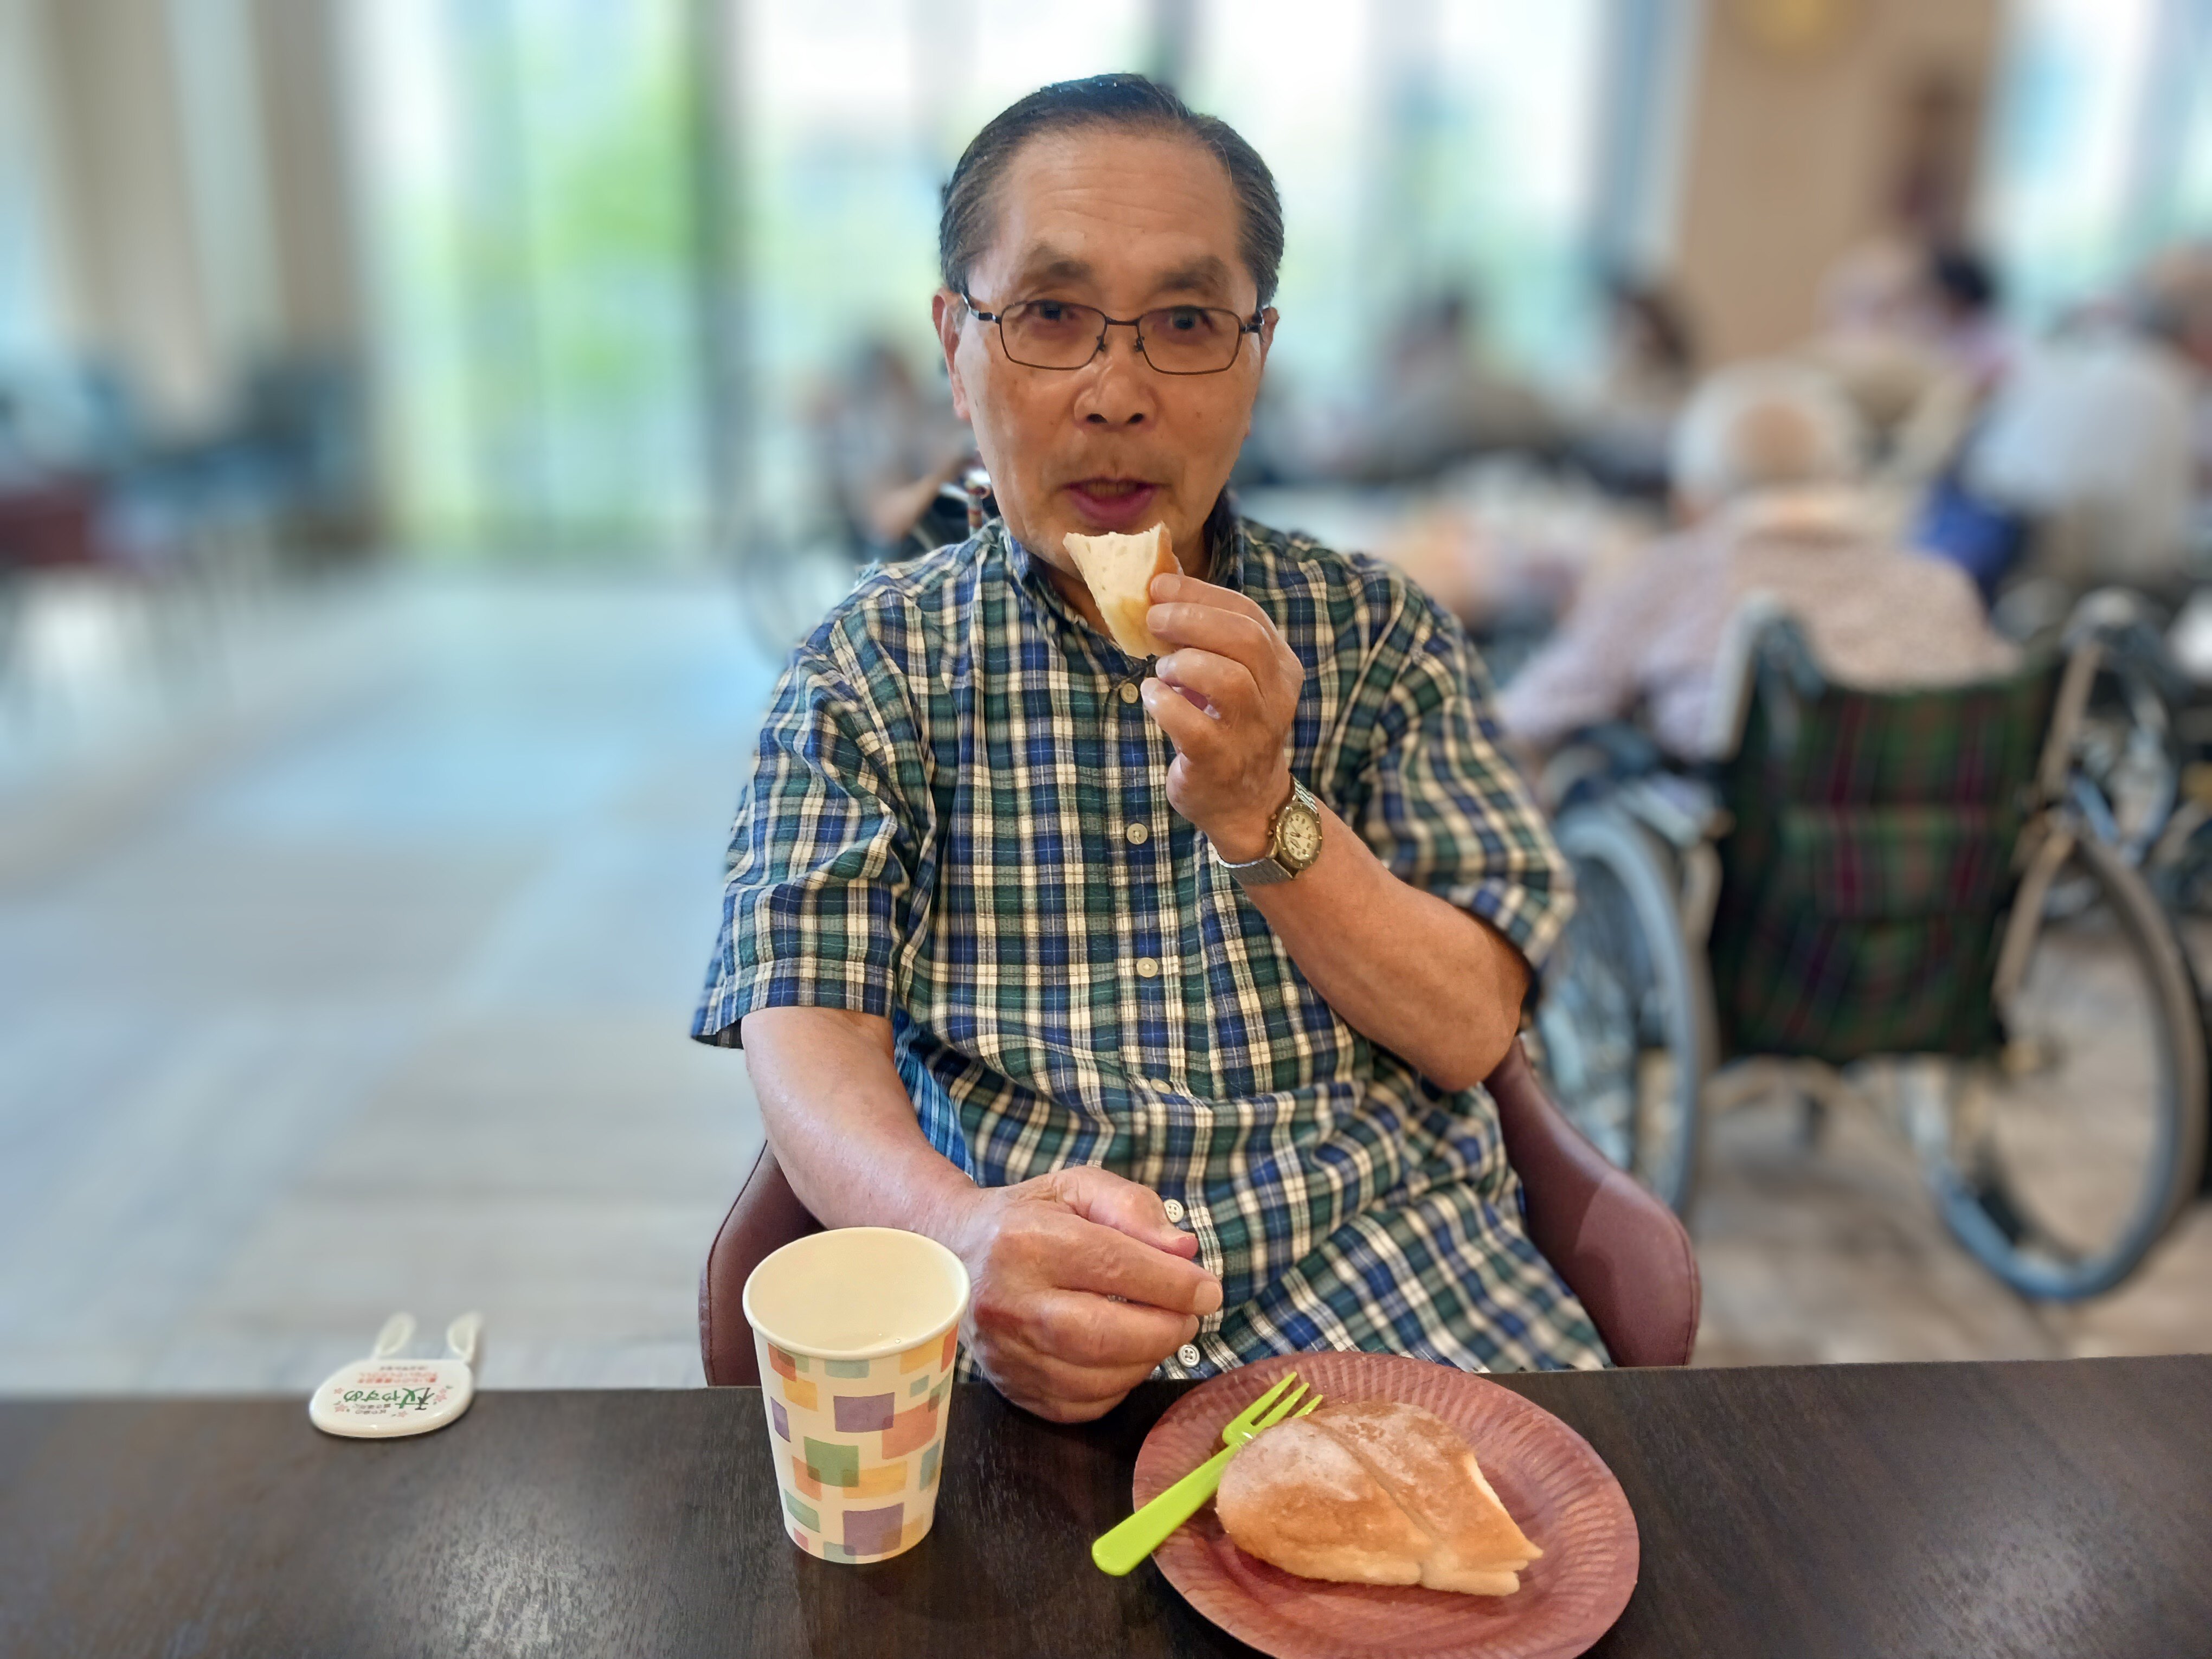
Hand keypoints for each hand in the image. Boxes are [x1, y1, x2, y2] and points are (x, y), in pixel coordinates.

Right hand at [938, 1166, 1222, 1422]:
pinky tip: (1123, 1356)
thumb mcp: (1077, 1189)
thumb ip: (1133, 1208)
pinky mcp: (1009, 1388)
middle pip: (1105, 1335)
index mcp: (1025, 1241)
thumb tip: (1183, 1251)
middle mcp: (1007, 1301)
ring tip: (1158, 1331)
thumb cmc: (1028, 1218)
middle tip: (1189, 1317)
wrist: (955, 1254)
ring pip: (1096, 1378)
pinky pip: (1079, 1406)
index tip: (1208, 1290)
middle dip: (1164, 1330)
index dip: (1173, 1284)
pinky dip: (1117, 1386)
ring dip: (1146, 1360)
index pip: (1114, 1267)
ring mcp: (1004, 1352)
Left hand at [1138, 572, 1305, 859]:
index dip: (1202, 594)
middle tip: (1153, 618)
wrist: (1246, 803)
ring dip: (1183, 663)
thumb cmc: (1228, 726)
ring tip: (1162, 668)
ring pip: (1228, 680)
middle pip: (1245, 640)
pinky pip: (1194, 725)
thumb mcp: (1232, 676)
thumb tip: (1164, 578)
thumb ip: (1208, 635)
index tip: (1160, 586)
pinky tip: (1151, 696)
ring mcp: (1252, 733)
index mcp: (1281, 667)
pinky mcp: (1221, 762)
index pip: (1249, 615)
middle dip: (1192, 619)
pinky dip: (1164, 703)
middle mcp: (1276, 697)